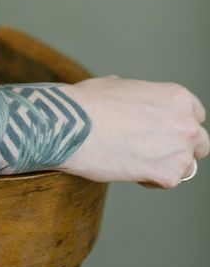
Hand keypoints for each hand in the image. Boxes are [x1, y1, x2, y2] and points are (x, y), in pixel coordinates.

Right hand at [59, 75, 208, 187]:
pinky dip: (151, 179)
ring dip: (166, 164)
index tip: (165, 130)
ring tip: (136, 159)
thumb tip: (129, 97)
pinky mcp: (168, 176)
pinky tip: (130, 168)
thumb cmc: (88, 103)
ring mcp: (180, 151)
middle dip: (180, 146)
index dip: (178, 123)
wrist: (70, 125)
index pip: (196, 114)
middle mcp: (185, 123)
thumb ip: (136, 94)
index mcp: (176, 96)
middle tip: (155, 149)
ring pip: (186, 165)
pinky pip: (167, 181)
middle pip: (199, 142)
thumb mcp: (116, 85)